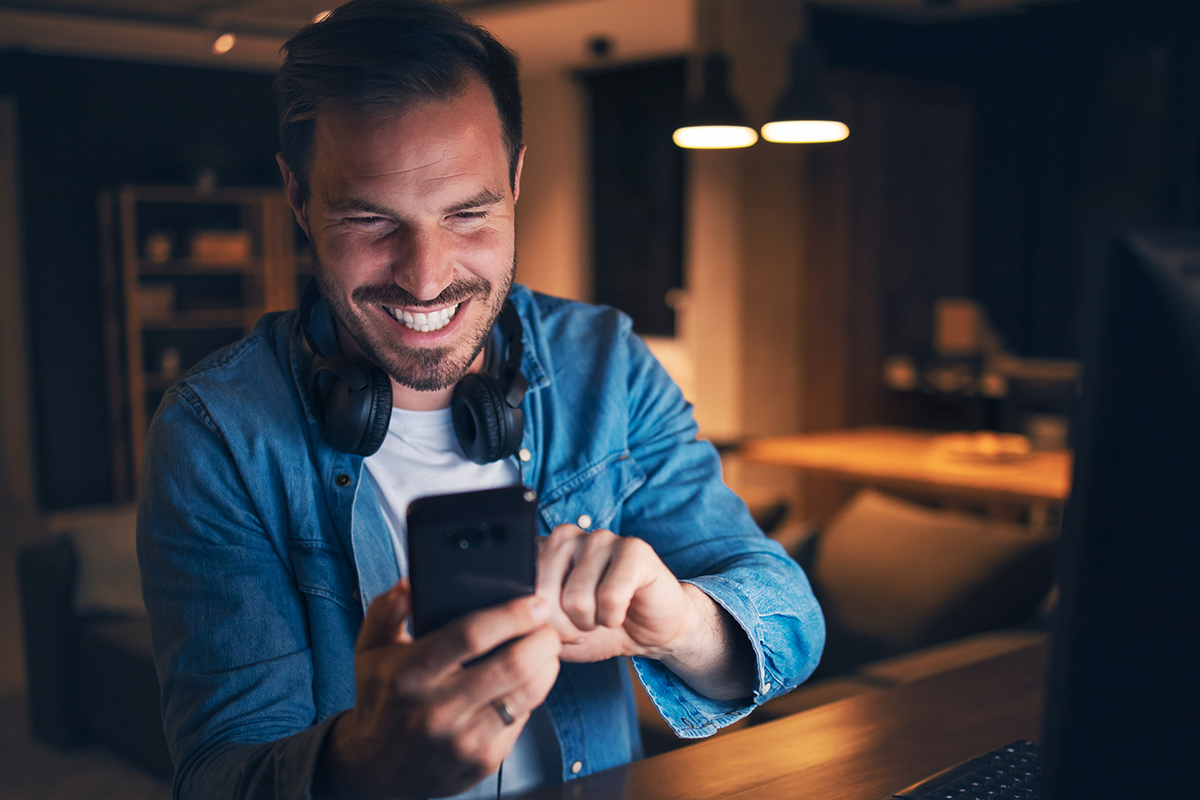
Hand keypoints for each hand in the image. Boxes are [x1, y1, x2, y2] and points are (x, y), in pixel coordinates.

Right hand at [314, 581, 561, 799]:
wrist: (376, 769)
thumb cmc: (381, 698)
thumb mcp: (370, 649)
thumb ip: (386, 610)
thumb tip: (409, 584)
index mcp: (411, 672)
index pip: (471, 635)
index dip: (512, 615)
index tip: (535, 603)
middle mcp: (438, 708)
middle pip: (513, 665)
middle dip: (543, 638)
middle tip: (546, 625)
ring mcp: (463, 738)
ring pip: (528, 693)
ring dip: (547, 665)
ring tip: (543, 650)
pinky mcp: (483, 760)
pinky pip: (524, 718)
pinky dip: (532, 695)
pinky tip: (524, 683)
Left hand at [536, 525, 755, 700]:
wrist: (653, 630)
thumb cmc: (602, 627)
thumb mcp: (558, 635)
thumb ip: (533, 625)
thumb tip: (522, 619)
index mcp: (542, 552)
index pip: (518, 588)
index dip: (536, 621)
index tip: (557, 626)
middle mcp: (567, 537)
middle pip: (543, 595)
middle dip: (564, 626)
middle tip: (584, 622)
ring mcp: (600, 537)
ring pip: (576, 598)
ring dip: (592, 622)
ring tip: (604, 613)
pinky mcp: (633, 548)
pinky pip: (610, 597)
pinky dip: (614, 617)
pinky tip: (621, 610)